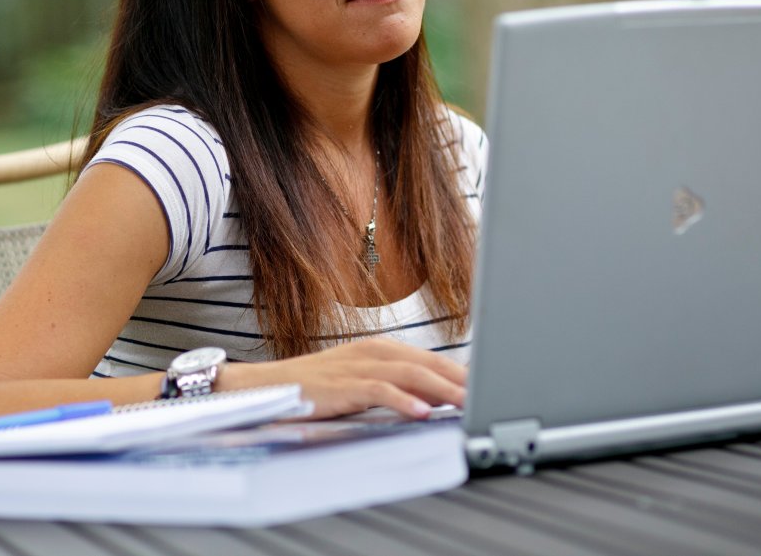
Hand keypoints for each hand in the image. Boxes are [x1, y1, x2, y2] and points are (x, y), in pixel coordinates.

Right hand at [222, 337, 466, 418]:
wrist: (271, 385)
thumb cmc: (319, 387)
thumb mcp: (363, 382)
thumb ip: (397, 386)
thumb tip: (437, 399)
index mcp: (381, 348)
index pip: (431, 360)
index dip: (461, 374)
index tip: (488, 388)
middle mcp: (374, 351)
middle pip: (428, 363)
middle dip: (461, 380)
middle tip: (489, 395)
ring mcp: (359, 366)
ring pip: (411, 374)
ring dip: (442, 390)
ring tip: (466, 403)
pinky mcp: (344, 384)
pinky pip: (380, 390)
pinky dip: (405, 401)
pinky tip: (423, 412)